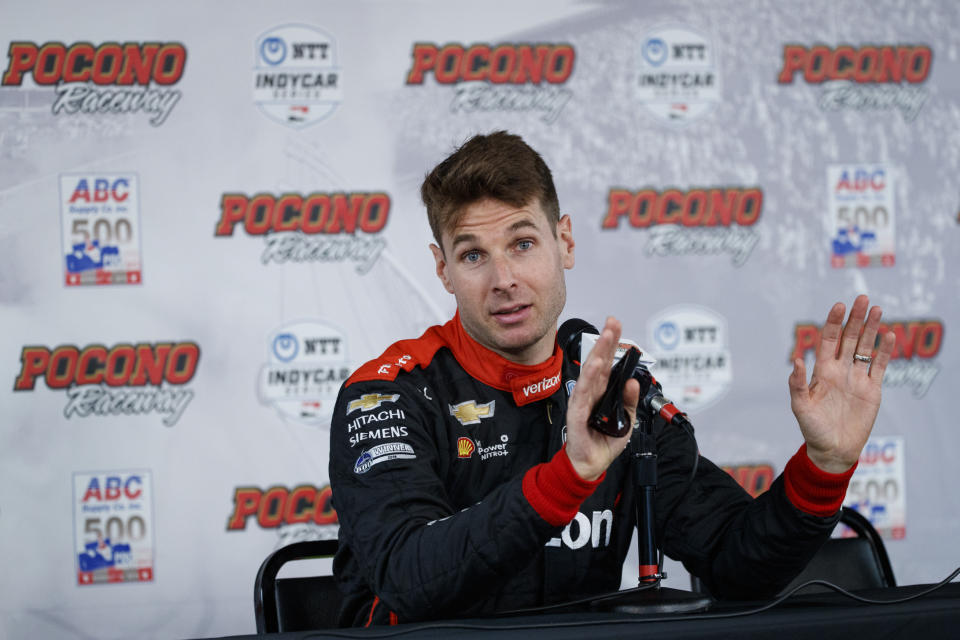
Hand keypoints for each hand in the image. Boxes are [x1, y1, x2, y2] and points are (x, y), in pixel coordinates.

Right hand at [565, 317, 639, 480]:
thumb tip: (633, 382)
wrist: (591, 463)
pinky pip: (583, 394)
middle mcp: (592, 392)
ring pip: (590, 373)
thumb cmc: (604, 440)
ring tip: (605, 338)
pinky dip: (588, 379)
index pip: (608, 362)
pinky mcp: (577, 413)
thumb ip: (630, 400)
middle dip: (605, 341)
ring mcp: (583, 401)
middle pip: (599, 362)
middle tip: (612, 323)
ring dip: (598, 354)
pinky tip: (594, 366)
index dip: (612, 343)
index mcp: (603, 391)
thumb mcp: (626, 419)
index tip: (615, 324)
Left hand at [788, 295, 895, 472]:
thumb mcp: (800, 406)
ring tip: (878, 309)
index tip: (840, 305)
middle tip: (863, 298)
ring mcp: (856, 378)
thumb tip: (796, 359)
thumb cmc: (812, 429)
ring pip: (865, 348)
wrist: (833, 450)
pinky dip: (884, 351)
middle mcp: (840, 370)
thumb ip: (798, 383)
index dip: (834, 322)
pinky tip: (889, 335)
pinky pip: (879, 366)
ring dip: (872, 329)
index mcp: (821, 371)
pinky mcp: (872, 390)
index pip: (829, 340)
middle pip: (850, 338)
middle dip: (856, 319)